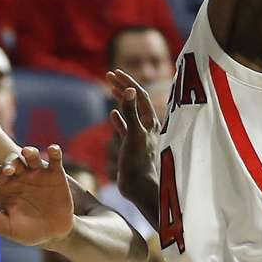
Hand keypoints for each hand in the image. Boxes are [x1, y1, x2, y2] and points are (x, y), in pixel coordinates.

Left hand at [0, 145, 74, 246]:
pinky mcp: (56, 175)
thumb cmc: (26, 232)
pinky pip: (55, 160)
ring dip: (29, 152)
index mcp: (7, 186)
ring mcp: (39, 174)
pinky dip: (55, 152)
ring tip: (27, 152)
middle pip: (13, 161)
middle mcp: (22, 177)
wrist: (53, 235)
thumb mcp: (8, 228)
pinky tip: (52, 149)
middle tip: (9, 171)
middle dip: (10, 163)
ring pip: (32, 156)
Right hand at [108, 69, 159, 206]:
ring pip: (130, 112)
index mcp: (152, 122)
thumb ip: (131, 112)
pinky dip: (119, 119)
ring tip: (111, 90)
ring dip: (121, 100)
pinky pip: (126, 128)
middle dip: (123, 87)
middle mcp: (148, 127)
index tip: (114, 73)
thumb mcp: (134, 134)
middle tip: (109, 76)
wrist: (140, 188)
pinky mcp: (133, 147)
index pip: (140, 95)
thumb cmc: (139, 162)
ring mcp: (141, 136)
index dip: (127, 82)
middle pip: (135, 101)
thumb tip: (128, 90)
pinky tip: (112, 115)